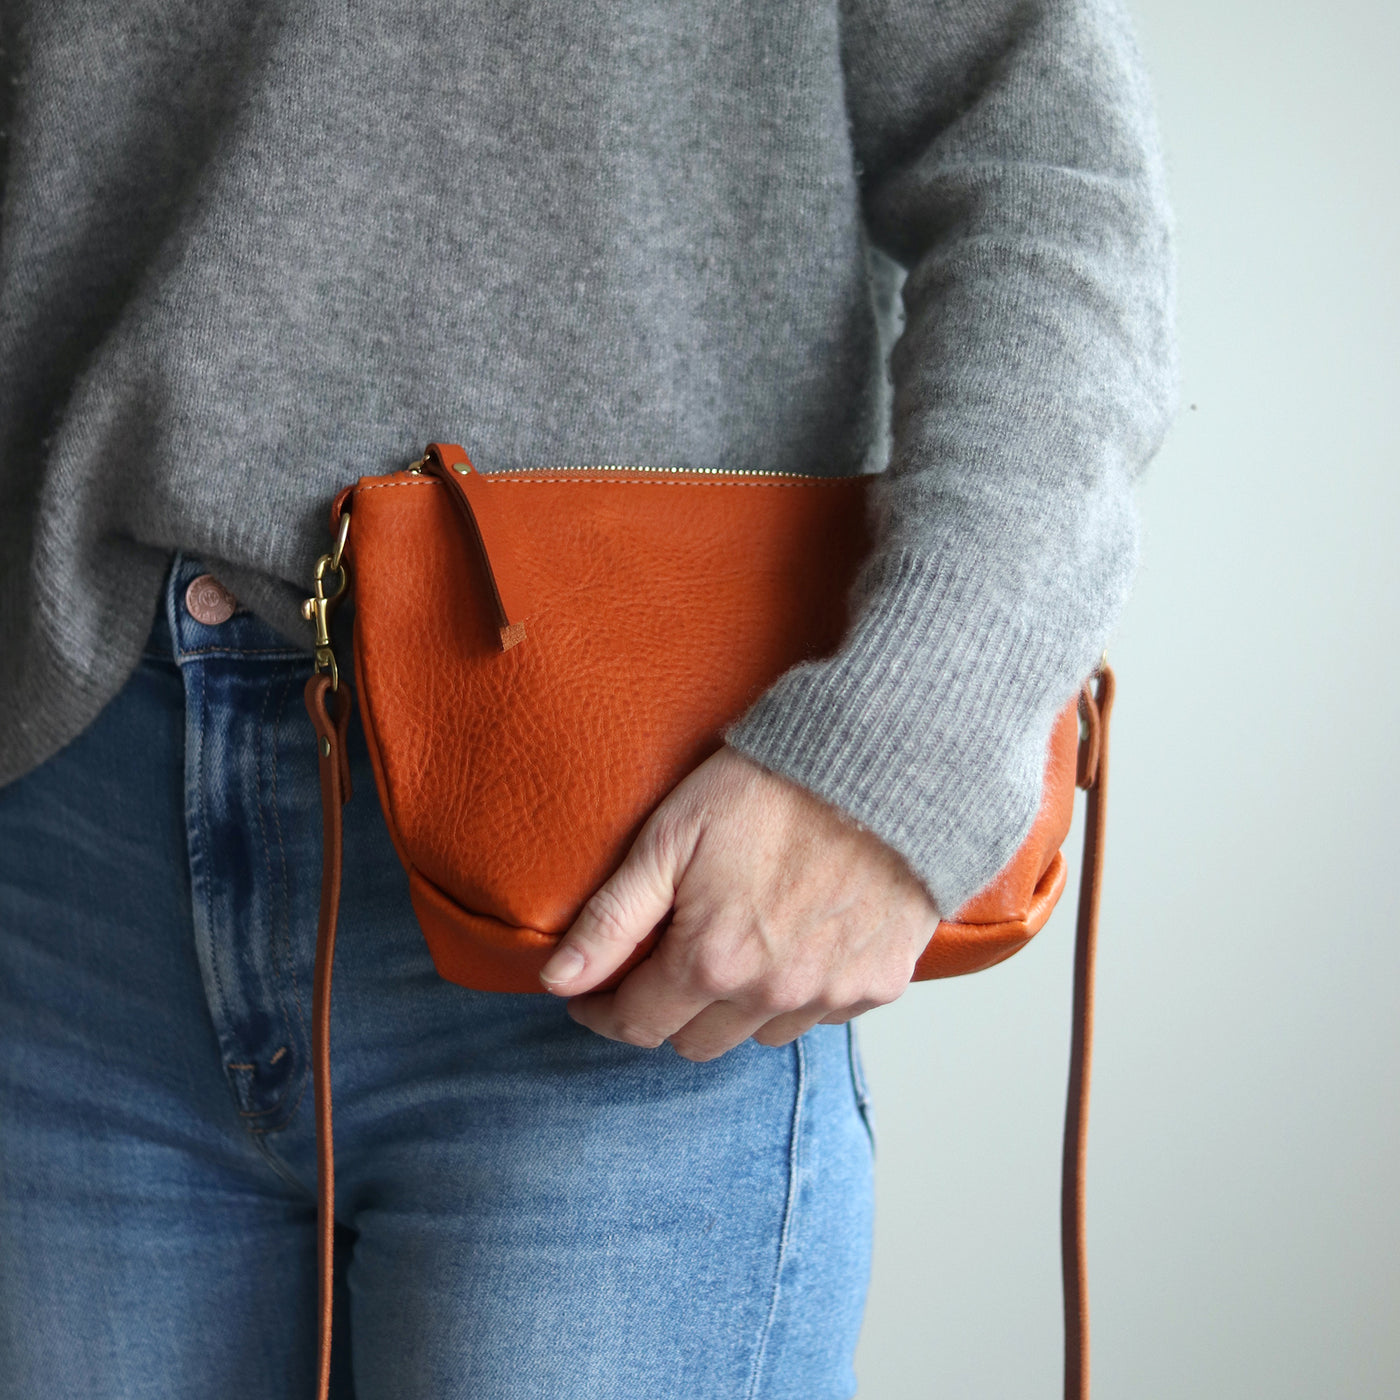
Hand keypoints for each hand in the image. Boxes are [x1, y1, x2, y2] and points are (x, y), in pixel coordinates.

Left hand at [537, 744, 939, 1060]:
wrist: (881, 769)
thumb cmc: (771, 789)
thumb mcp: (670, 837)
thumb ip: (612, 919)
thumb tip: (558, 981)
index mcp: (711, 962)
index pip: (637, 1024)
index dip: (603, 1012)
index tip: (593, 996)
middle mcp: (770, 994)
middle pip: (695, 1042)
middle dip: (670, 1010)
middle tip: (668, 960)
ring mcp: (829, 995)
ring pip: (757, 1035)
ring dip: (736, 1005)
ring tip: (738, 946)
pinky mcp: (877, 984)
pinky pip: (819, 1015)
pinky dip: (798, 992)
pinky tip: (795, 941)